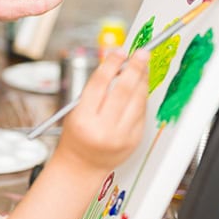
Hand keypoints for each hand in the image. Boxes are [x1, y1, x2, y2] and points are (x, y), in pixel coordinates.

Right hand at [53, 50, 148, 174]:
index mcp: (83, 119)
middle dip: (134, 68)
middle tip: (142, 53)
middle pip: (123, 90)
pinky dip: (142, 97)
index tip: (120, 51)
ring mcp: (121, 136)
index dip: (111, 64)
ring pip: (137, 101)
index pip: (99, 84)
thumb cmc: (77, 136)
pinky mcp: (134, 140)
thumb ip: (96, 90)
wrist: (82, 166)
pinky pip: (141, 113)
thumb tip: (118, 65)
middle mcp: (103, 128)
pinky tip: (140, 87)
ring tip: (143, 67)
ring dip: (142, 80)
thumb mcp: (76, 111)